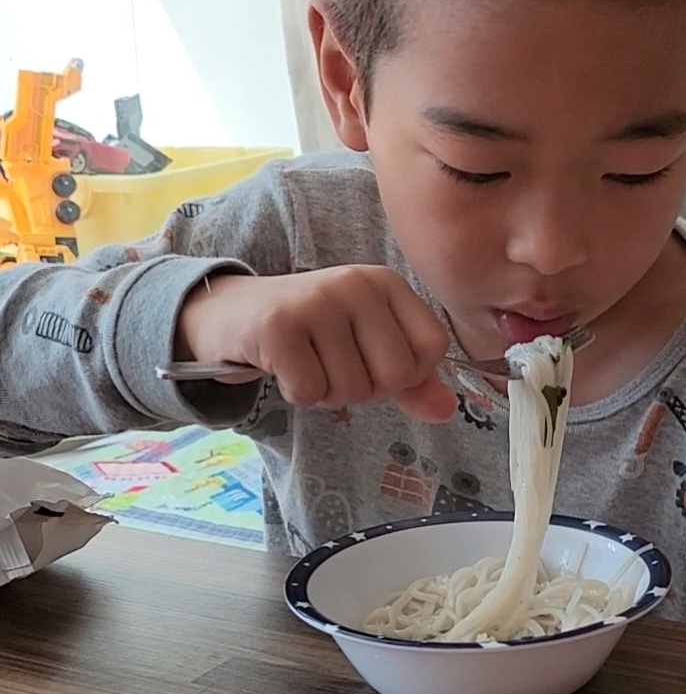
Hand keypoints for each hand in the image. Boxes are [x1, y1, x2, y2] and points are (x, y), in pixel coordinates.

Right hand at [176, 267, 456, 420]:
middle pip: (395, 375)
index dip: (406, 374)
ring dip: (327, 392)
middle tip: (333, 367)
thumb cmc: (309, 333)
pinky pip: (310, 392)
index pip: (432, 348)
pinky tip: (283, 366)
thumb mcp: (366, 345)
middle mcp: (356, 284)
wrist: (231, 314)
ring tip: (306, 361)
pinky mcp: (278, 326)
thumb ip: (410, 377)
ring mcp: (316, 301)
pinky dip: (297, 393)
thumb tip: (445, 409)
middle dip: (365, 390)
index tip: (372, 362)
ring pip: (351, 389)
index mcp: (386, 283)